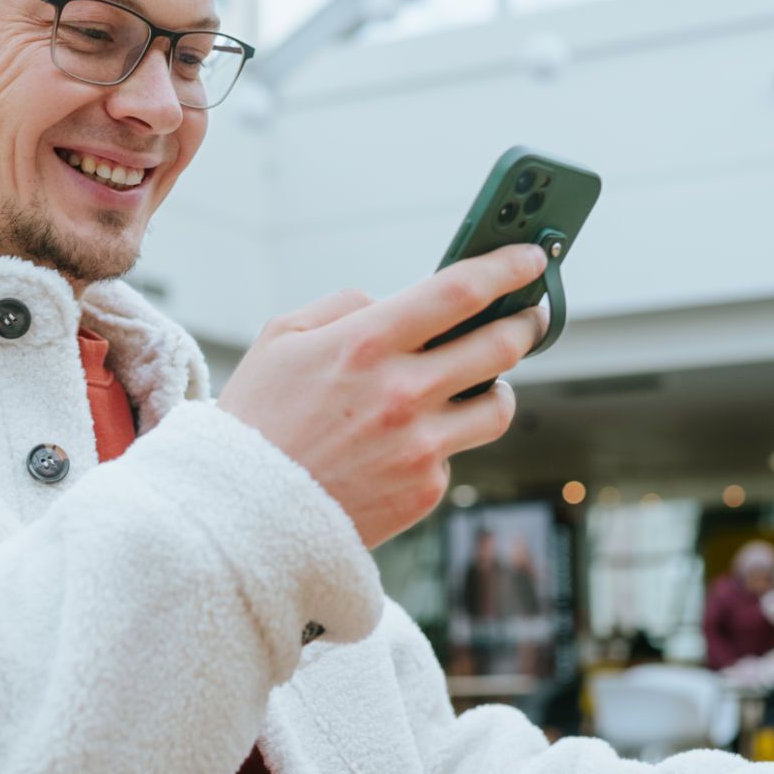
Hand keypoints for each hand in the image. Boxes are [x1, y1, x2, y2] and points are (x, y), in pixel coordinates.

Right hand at [217, 245, 548, 547]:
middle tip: (529, 314)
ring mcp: (420, 445)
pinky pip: (458, 452)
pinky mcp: (425, 490)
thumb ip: (345, 305)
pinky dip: (444, 440)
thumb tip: (395, 301)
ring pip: (499, 405)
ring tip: (480, 381)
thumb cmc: (259, 420)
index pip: (460, 291)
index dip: (506, 268)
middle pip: (501, 345)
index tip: (529, 258)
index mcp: (366, 343)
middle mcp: (402, 392)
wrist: (244, 515)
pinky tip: (411, 441)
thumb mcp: (282, 339)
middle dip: (526, 322)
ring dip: (498, 386)